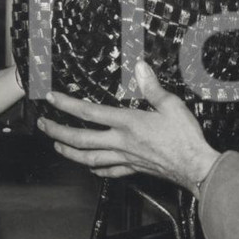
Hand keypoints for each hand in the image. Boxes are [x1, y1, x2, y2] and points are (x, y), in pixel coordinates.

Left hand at [38, 60, 220, 192]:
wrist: (195, 167)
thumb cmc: (185, 137)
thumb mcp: (171, 105)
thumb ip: (152, 87)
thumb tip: (140, 67)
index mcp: (128, 123)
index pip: (89, 113)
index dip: (67, 105)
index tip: (51, 98)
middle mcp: (121, 142)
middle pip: (80, 139)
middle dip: (57, 131)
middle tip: (43, 125)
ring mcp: (126, 158)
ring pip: (89, 158)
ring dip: (68, 152)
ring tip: (56, 146)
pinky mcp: (134, 169)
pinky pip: (109, 171)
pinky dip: (95, 168)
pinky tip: (90, 167)